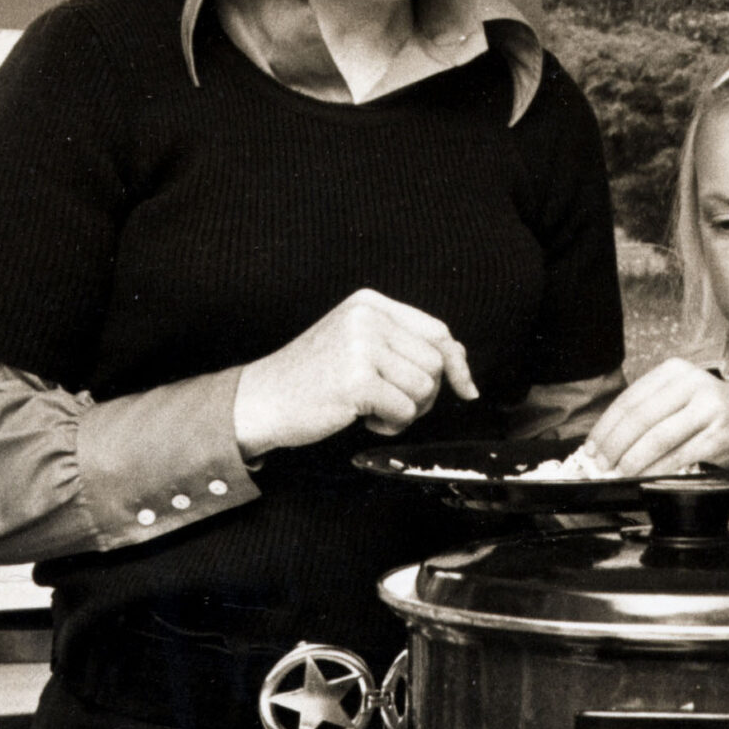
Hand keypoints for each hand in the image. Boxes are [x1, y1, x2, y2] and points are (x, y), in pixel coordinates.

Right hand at [232, 289, 478, 455]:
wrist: (261, 399)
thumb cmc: (311, 379)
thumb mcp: (358, 346)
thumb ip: (404, 345)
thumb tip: (459, 359)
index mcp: (369, 303)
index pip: (437, 330)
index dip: (457, 363)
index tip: (466, 389)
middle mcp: (367, 318)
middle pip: (435, 362)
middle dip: (423, 394)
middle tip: (389, 404)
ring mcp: (361, 346)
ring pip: (424, 388)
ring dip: (405, 411)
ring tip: (370, 409)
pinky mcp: (357, 380)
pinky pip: (405, 411)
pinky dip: (390, 425)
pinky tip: (361, 419)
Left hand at [587, 359, 728, 477]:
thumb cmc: (713, 411)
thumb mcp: (680, 396)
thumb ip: (649, 411)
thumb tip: (607, 443)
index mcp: (675, 371)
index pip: (629, 400)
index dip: (605, 427)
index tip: (591, 448)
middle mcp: (692, 384)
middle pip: (640, 418)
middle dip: (614, 447)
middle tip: (600, 466)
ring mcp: (708, 409)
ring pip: (657, 438)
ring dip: (632, 461)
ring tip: (618, 474)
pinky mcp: (719, 435)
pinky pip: (679, 456)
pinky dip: (658, 470)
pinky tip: (645, 479)